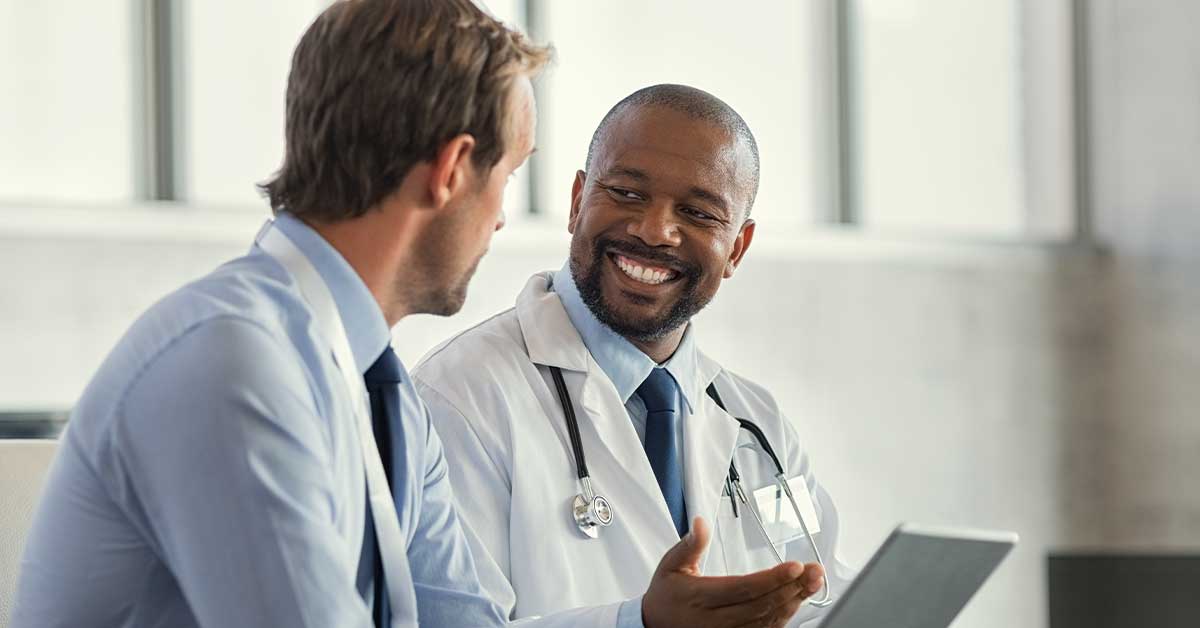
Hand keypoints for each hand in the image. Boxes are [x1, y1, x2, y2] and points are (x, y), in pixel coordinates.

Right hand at [642, 517, 824, 627]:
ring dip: (794, 602)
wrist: (654, 627)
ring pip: (767, 620)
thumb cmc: (666, 596)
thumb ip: (689, 545)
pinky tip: (797, 600)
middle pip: (762, 605)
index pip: (743, 588)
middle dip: (792, 587)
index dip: (772, 579)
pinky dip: (784, 617)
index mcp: (701, 598)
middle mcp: (716, 620)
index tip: (795, 566)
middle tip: (815, 571)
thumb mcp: (670, 565)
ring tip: (813, 582)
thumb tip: (700, 523)